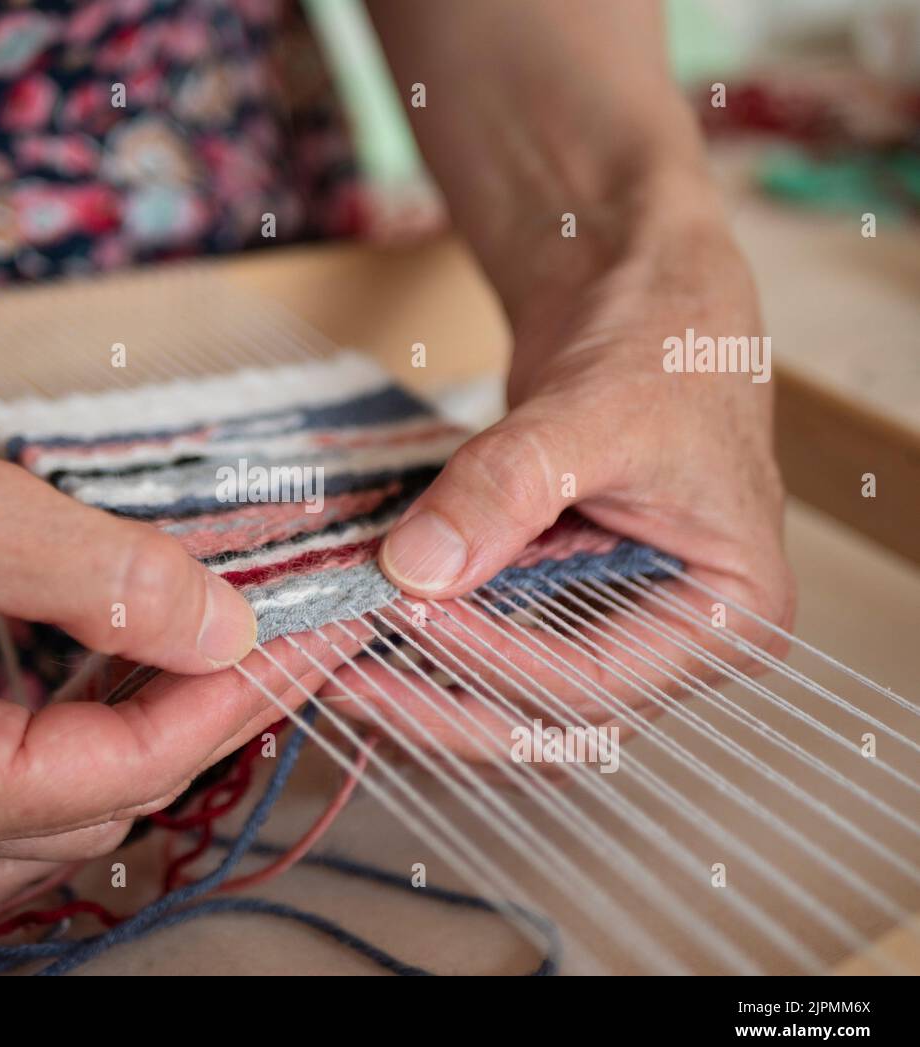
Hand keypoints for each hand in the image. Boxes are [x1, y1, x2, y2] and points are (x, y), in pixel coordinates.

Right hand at [0, 330, 331, 902]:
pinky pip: (33, 769)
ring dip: (155, 721)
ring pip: (78, 791)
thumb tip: (230, 632)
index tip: (301, 645)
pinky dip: (97, 720)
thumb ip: (117, 584)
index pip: (121, 769)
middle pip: (109, 792)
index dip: (225, 703)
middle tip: (283, 638)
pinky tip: (137, 663)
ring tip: (224, 648)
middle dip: (202, 712)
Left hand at [375, 207, 793, 733]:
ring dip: (424, 699)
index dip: (491, 662)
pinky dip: (428, 662)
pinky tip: (362, 643)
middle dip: (442, 712)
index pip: (595, 681)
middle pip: (549, 723)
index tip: (404, 616)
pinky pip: (491, 663)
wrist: (640, 298)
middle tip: (342, 681)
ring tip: (337, 668)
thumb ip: (508, 489)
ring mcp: (618, 636)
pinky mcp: (561, 613)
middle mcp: (678, 647)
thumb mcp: (592, 412)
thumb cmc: (660, 343)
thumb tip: (417, 569)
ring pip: (513, 711)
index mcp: (732, 615)